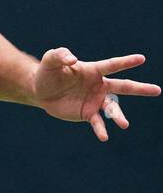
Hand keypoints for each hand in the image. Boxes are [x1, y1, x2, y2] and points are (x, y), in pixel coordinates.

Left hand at [31, 48, 159, 140]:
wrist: (40, 91)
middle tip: (158, 90)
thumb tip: (74, 59)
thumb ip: (60, 55)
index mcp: (94, 71)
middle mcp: (99, 86)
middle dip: (140, 88)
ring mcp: (96, 101)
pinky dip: (101, 129)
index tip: (142, 58)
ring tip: (124, 124)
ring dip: (118, 116)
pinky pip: (98, 123)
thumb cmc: (48, 72)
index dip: (126, 61)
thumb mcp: (51, 60)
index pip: (112, 65)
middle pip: (123, 86)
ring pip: (112, 108)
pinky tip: (104, 137)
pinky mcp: (88, 114)